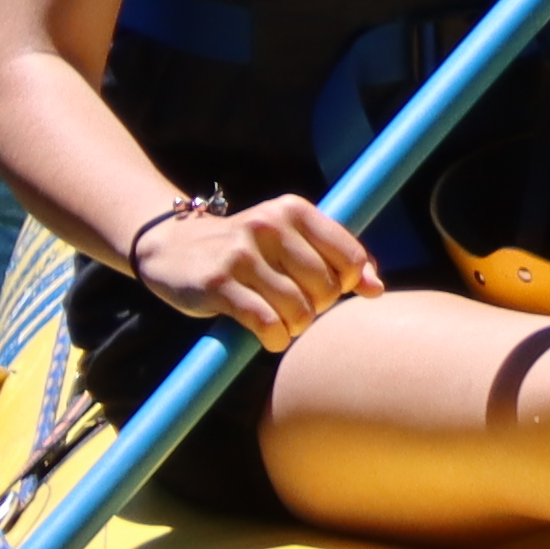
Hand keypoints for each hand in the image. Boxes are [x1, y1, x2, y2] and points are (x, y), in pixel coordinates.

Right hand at [139, 193, 378, 351]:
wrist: (171, 247)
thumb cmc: (246, 250)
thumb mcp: (291, 241)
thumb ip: (336, 258)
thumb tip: (377, 289)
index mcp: (293, 210)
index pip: (350, 258)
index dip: (345, 285)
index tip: (324, 290)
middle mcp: (268, 225)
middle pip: (325, 289)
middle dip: (316, 309)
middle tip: (295, 308)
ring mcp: (241, 254)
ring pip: (298, 310)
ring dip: (294, 328)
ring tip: (280, 322)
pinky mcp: (217, 284)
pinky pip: (266, 323)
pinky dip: (274, 339)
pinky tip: (267, 336)